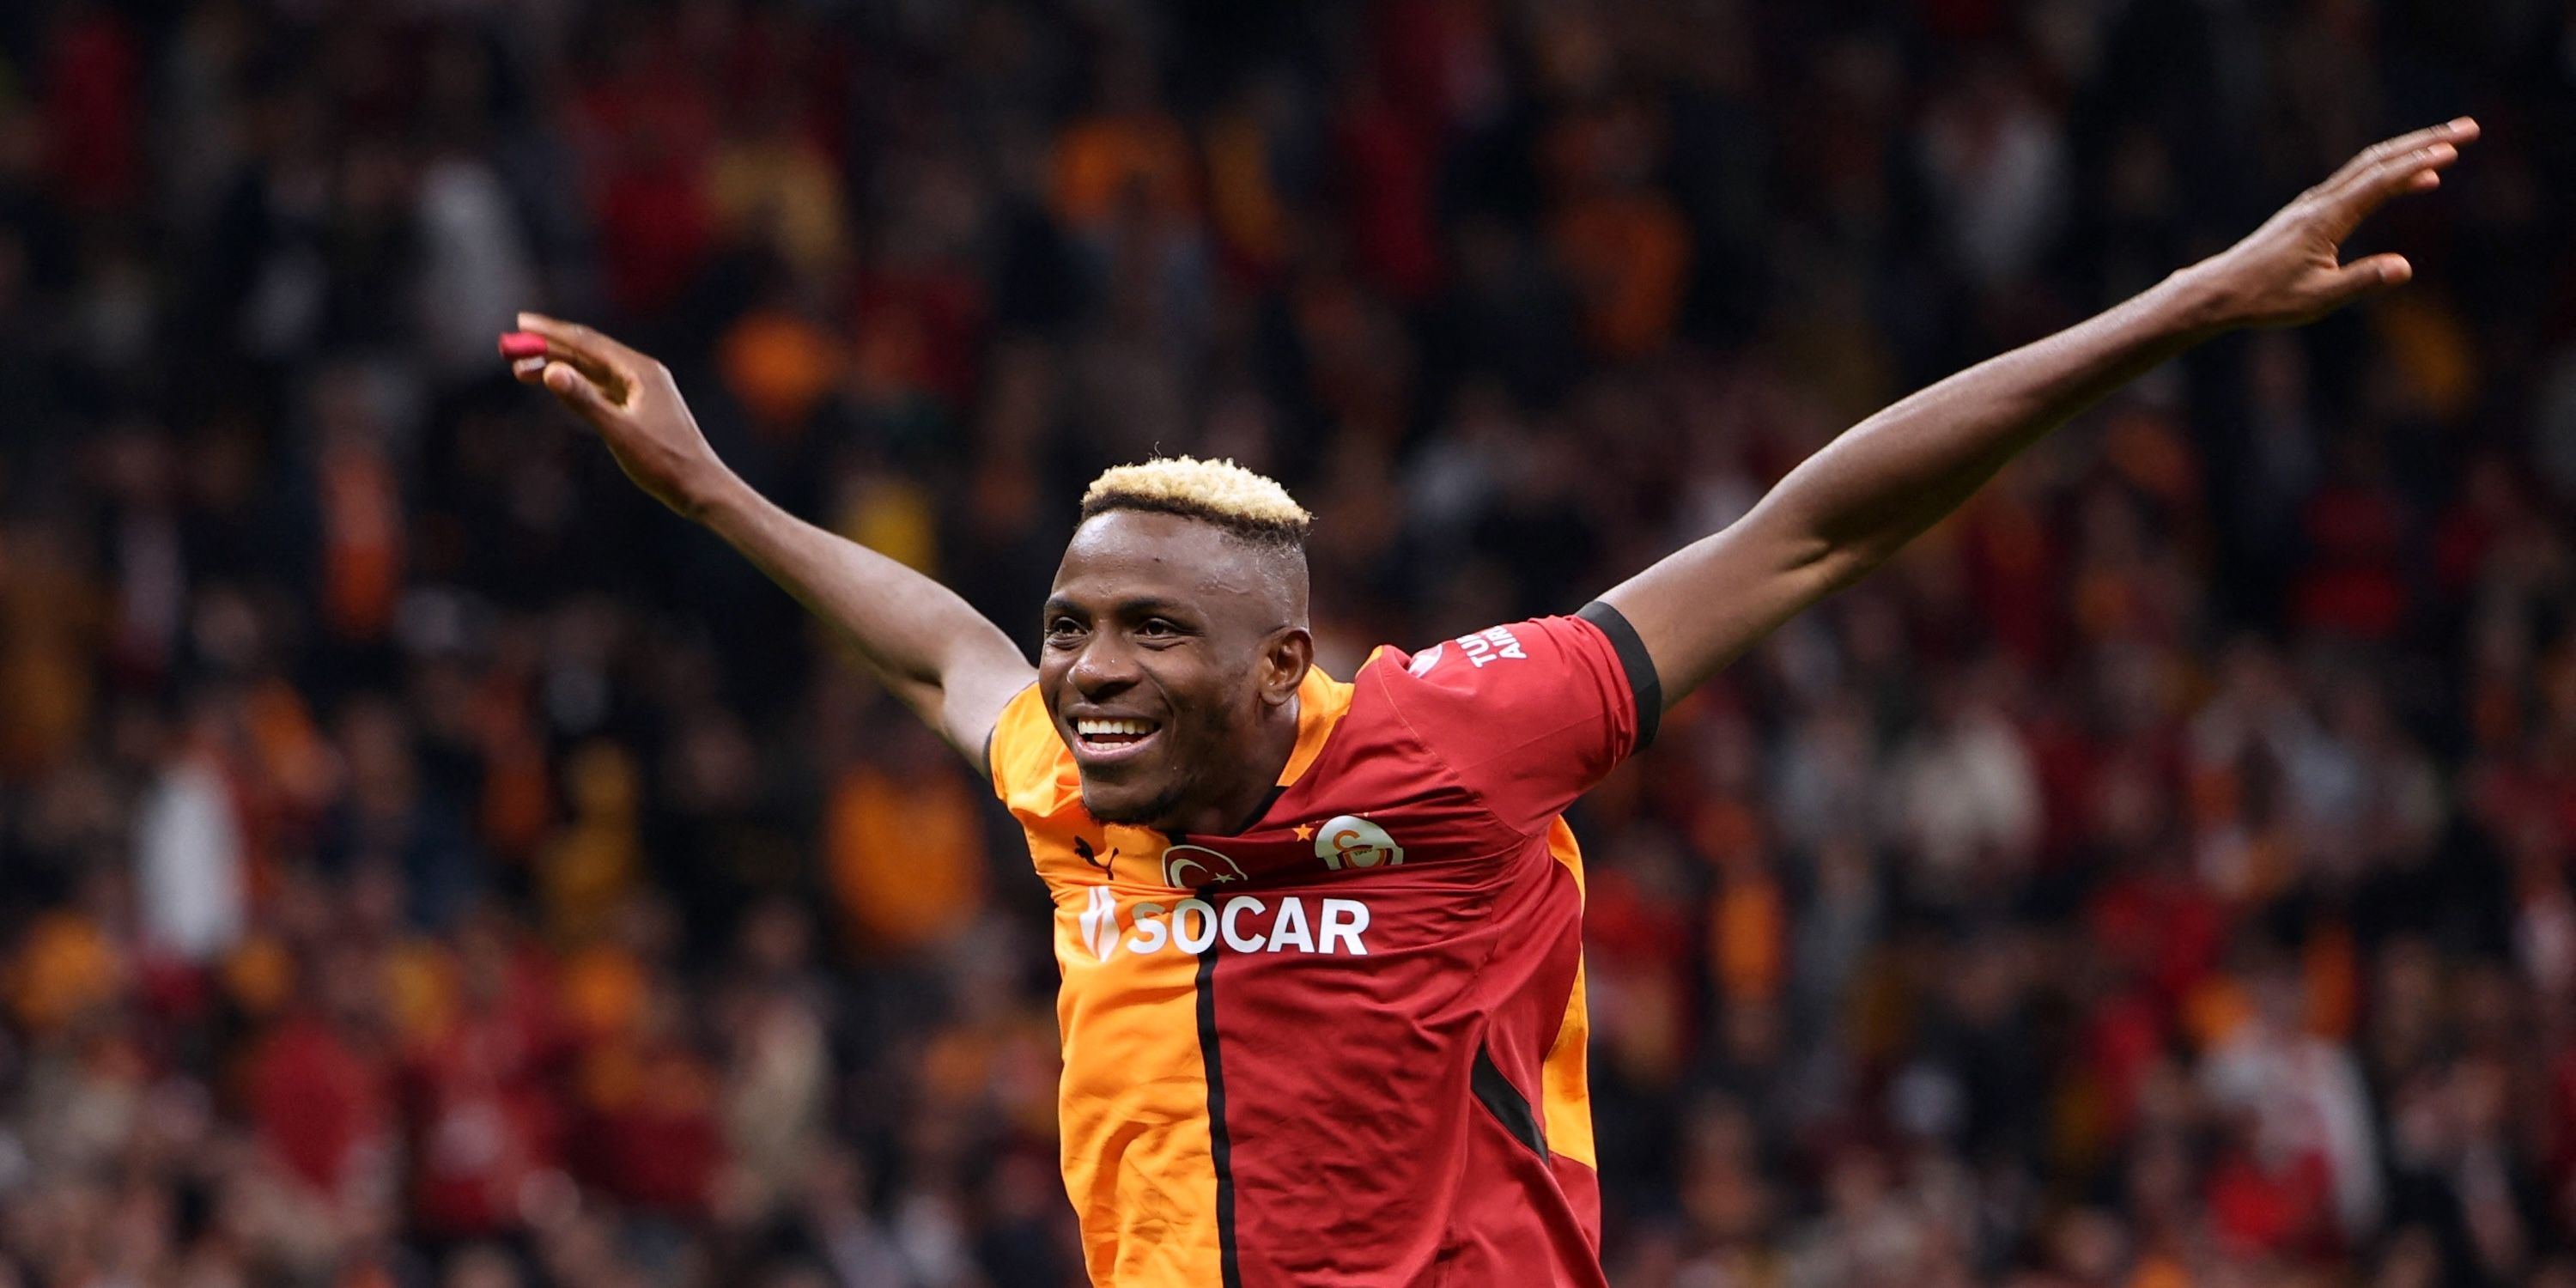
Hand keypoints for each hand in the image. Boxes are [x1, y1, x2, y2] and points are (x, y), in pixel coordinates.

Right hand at [507, 313, 735, 518]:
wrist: (700, 488)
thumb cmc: (664, 462)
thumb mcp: (618, 431)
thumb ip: (584, 400)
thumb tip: (551, 370)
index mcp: (641, 371)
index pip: (588, 343)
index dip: (552, 333)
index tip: (521, 323)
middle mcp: (643, 374)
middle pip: (588, 353)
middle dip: (549, 348)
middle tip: (511, 347)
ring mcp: (642, 391)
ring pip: (592, 371)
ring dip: (559, 368)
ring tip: (521, 370)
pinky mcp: (640, 409)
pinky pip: (601, 388)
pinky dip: (577, 386)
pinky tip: (557, 386)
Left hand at [2188, 117, 2478, 330]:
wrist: (2219, 291)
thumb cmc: (2265, 299)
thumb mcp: (2317, 299)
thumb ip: (2362, 281)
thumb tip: (2405, 267)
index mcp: (2325, 219)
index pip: (2379, 183)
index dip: (2417, 165)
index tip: (2453, 151)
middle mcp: (2320, 202)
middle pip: (2379, 161)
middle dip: (2426, 142)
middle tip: (2469, 128)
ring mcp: (2313, 203)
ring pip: (2368, 166)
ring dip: (2411, 152)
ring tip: (2451, 145)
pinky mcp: (2310, 211)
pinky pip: (2357, 181)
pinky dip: (2389, 172)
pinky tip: (2410, 180)